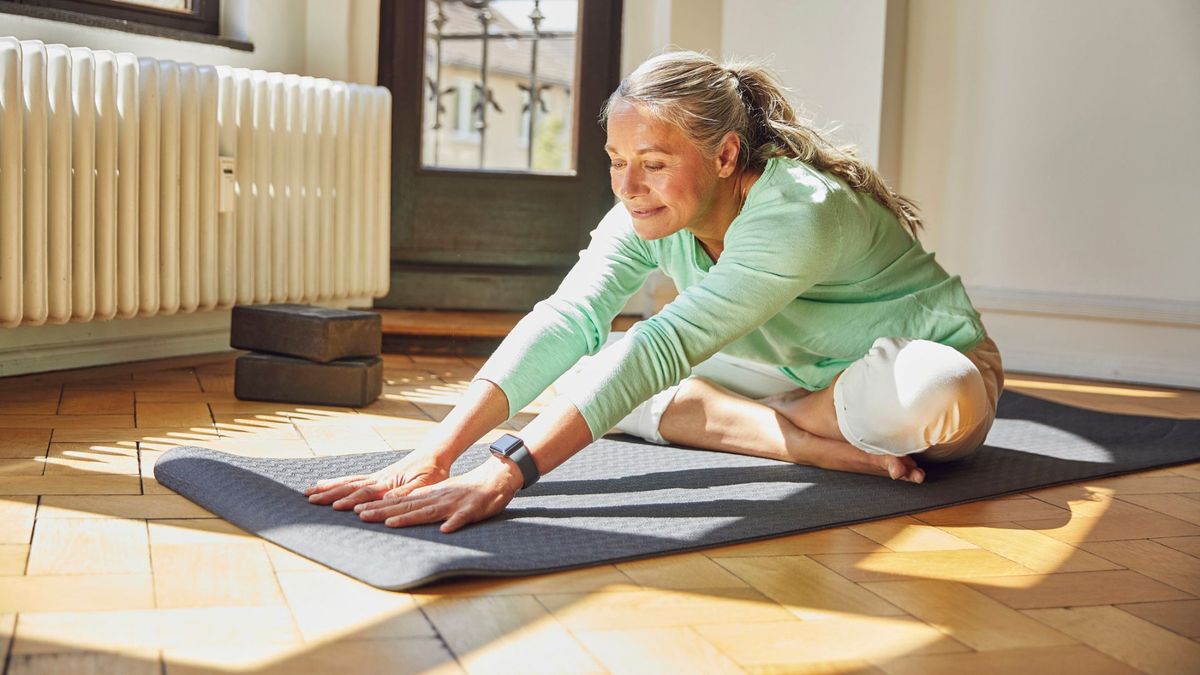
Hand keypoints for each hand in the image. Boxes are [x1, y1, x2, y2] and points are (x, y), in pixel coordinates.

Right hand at [303, 450, 451, 509]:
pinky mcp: (378, 477)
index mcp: (390, 483)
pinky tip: (327, 484)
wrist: (435, 453)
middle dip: (330, 493)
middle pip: (351, 486)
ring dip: (329, 487)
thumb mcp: (426, 484)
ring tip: (310, 491)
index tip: (336, 507)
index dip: (352, 500)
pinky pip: (354, 479)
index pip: (367, 493)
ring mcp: (377, 477)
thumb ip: (407, 493)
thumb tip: (387, 501)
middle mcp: (379, 479)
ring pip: (348, 482)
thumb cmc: (433, 471)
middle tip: (309, 498)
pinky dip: (339, 482)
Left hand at [353, 455, 522, 532]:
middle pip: (407, 507)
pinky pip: (463, 517)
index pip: (400, 503)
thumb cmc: (466, 491)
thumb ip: (421, 503)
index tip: (358, 513)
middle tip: (360, 516)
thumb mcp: (440, 494)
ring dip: (409, 518)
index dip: (379, 508)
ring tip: (390, 524)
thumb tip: (397, 510)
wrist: (495, 478)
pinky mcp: (472, 509)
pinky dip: (454, 523)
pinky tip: (446, 530)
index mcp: (429, 496)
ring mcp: (454, 503)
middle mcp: (437, 498)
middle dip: (383, 513)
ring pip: (429, 511)